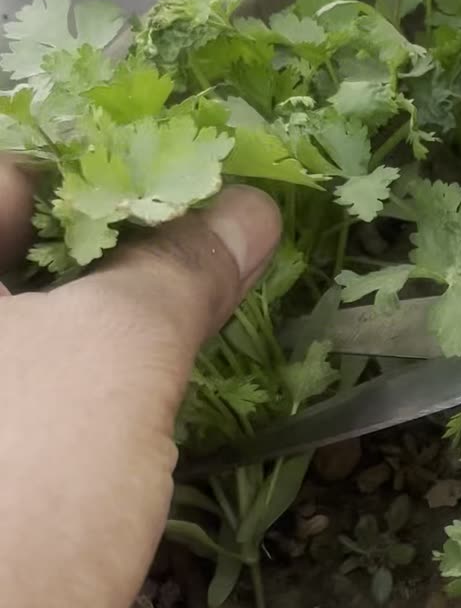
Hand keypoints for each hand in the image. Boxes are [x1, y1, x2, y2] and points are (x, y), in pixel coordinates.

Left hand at [0, 163, 279, 606]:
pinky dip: (97, 377)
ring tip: (209, 301)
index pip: (16, 175)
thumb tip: (249, 209)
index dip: (117, 169)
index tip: (205, 182)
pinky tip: (156, 385)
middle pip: (27, 254)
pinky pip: (39, 394)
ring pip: (37, 329)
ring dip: (120, 312)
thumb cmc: (10, 479)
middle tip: (219, 238)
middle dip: (128, 243)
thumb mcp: (110, 356)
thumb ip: (177, 270)